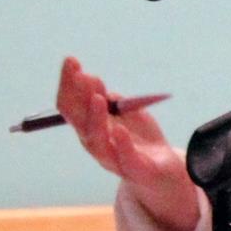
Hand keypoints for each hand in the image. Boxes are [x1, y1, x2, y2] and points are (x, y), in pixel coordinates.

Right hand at [56, 56, 200, 230]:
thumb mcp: (124, 113)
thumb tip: (91, 79)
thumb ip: (110, 100)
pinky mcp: (134, 169)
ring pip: (96, 141)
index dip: (68, 83)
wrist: (163, 170)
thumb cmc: (138, 139)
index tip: (71, 60)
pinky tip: (120, 129)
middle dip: (76, 94)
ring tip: (98, 97)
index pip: (70, 105)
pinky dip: (121, 144)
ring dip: (95, 118)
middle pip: (77, 121)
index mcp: (89, 127)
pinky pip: (125, 158)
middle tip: (80, 72)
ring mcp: (113, 158)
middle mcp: (95, 143)